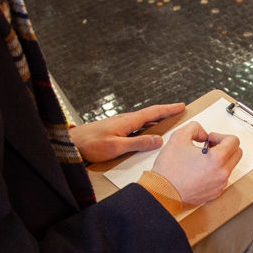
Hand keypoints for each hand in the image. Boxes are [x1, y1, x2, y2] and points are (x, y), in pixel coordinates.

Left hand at [68, 103, 184, 162]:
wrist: (71, 144)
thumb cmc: (90, 145)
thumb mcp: (116, 147)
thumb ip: (138, 143)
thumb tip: (159, 140)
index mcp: (128, 122)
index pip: (153, 112)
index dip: (169, 109)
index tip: (181, 106)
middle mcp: (125, 120)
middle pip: (150, 114)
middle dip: (165, 112)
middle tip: (179, 111)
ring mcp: (119, 124)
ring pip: (143, 119)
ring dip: (156, 119)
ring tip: (167, 120)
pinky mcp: (115, 130)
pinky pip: (136, 125)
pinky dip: (146, 125)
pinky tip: (147, 131)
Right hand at [150, 122, 242, 205]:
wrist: (163, 193)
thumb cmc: (169, 171)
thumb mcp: (178, 137)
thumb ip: (194, 128)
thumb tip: (202, 133)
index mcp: (217, 159)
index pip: (234, 140)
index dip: (221, 135)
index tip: (210, 138)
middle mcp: (222, 173)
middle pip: (237, 153)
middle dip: (225, 146)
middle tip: (210, 146)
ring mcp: (219, 185)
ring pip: (229, 166)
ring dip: (221, 159)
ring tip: (202, 158)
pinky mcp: (214, 193)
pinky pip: (222, 178)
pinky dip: (215, 171)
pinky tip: (200, 169)